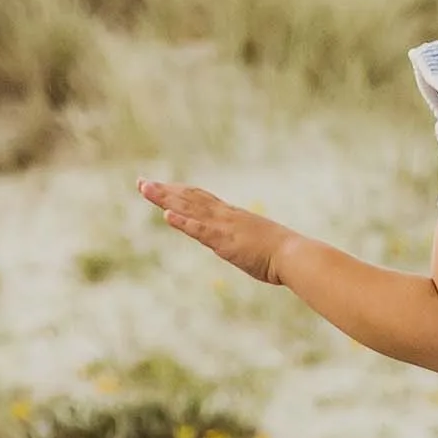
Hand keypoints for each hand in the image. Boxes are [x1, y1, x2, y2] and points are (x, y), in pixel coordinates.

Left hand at [137, 179, 295, 283]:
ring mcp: (224, 227)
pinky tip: (167, 214)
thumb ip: (246, 241)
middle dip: (165, 190)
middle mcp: (225, 216)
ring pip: (189, 208)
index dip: (180, 191)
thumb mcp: (258, 244)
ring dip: (166, 199)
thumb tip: (245, 246)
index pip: (201, 199)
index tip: (162, 186)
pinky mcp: (225, 242)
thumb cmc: (282, 254)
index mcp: (233, 217)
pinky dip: (183, 222)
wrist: (295, 256)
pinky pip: (200, 230)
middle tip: (142, 182)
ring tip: (145, 189)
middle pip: (190, 198)